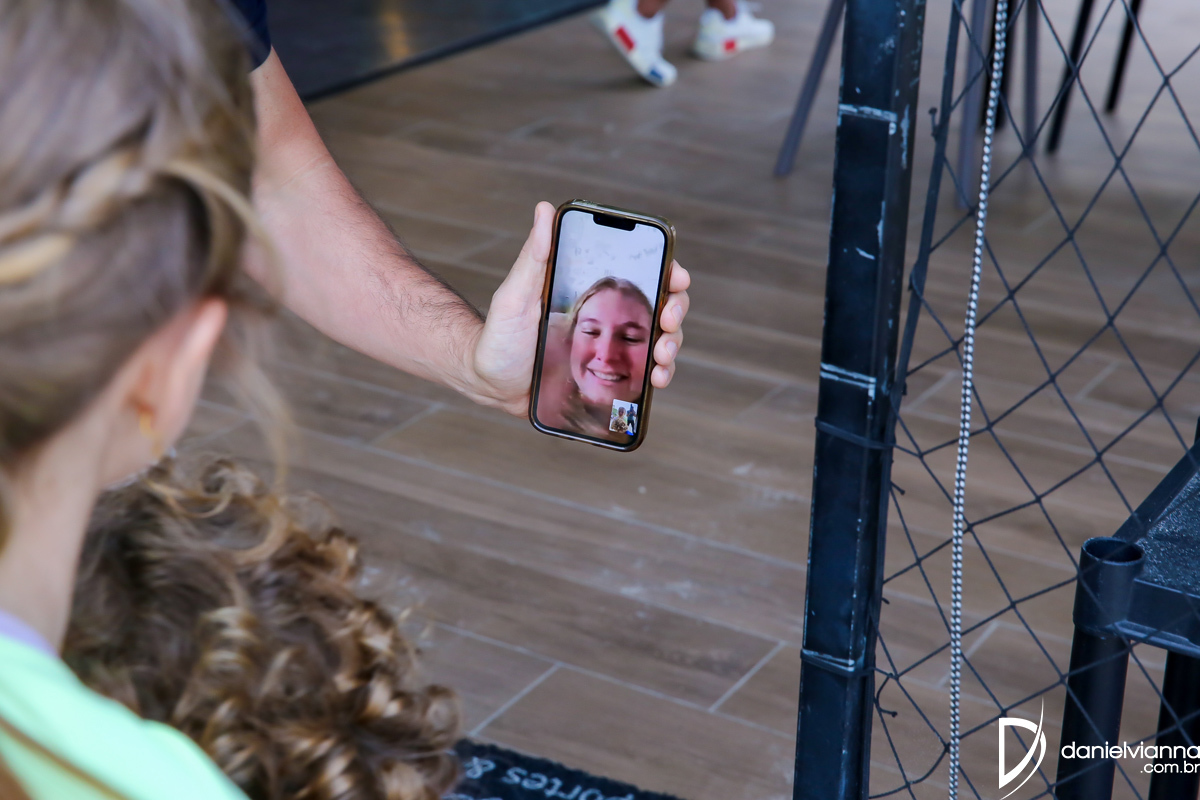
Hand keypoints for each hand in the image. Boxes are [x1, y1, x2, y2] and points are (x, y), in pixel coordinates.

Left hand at [467, 201, 691, 417]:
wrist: (490, 384)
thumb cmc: (500, 335)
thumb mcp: (516, 294)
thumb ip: (534, 256)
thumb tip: (544, 209)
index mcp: (594, 292)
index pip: (642, 274)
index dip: (668, 272)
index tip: (676, 277)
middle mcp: (610, 318)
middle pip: (662, 307)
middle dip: (675, 312)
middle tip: (667, 321)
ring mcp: (614, 350)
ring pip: (661, 342)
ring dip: (671, 346)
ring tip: (660, 358)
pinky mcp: (611, 381)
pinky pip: (644, 376)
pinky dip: (658, 377)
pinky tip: (655, 381)